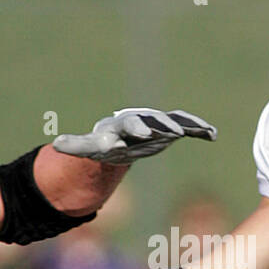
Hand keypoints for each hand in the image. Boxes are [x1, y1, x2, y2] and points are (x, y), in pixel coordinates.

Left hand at [53, 108, 216, 164]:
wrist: (122, 137)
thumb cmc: (105, 144)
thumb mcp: (91, 148)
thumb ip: (76, 146)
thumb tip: (55, 145)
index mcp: (123, 125)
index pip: (130, 125)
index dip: (137, 128)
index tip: (144, 133)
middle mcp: (143, 121)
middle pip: (154, 120)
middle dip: (163, 125)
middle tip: (173, 132)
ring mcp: (159, 124)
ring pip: (175, 121)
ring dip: (188, 125)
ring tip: (204, 130)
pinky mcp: (171, 129)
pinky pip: (187, 126)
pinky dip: (199, 129)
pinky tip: (213, 135)